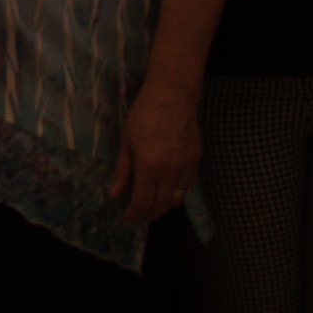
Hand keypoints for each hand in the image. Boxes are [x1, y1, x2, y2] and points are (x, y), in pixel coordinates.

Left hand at [108, 78, 201, 227]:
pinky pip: (187, 187)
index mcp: (149, 167)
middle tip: (138, 214)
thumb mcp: (126, 142)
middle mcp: (169, 172)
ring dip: (163, 206)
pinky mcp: (196, 161)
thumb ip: (122, 171)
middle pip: (161, 207)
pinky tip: (166, 188)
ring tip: (152, 202)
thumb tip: (116, 195)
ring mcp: (186, 167)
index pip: (143, 203)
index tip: (127, 216)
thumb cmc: (144, 115)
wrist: (172, 96)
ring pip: (176, 200)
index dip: (134, 214)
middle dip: (148, 215)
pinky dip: (176, 193)